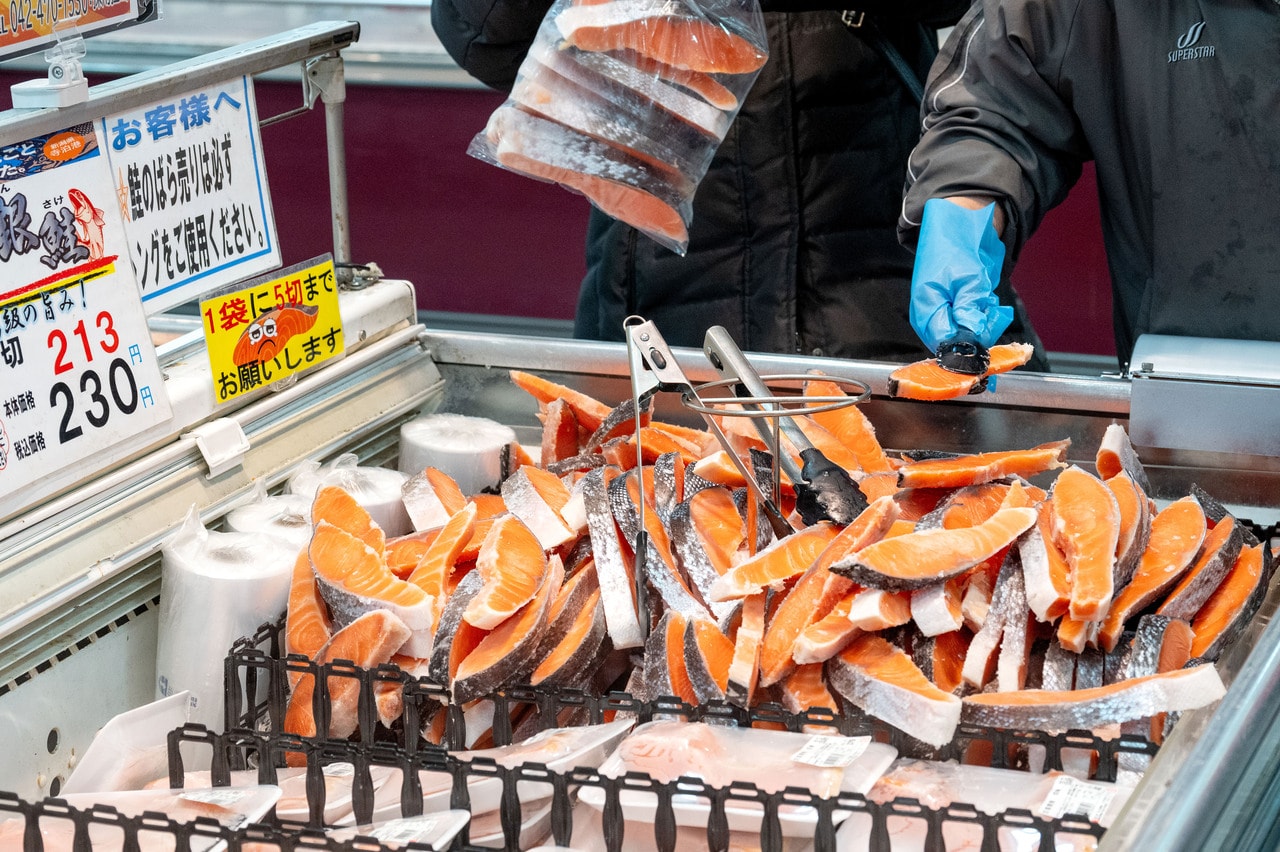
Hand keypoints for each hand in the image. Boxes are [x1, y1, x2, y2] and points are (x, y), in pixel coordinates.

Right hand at [909, 197, 1012, 352]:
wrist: (956, 228)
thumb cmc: (958, 249)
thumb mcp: (971, 279)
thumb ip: (970, 311)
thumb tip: (974, 339)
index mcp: (926, 307)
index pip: (945, 343)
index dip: (968, 343)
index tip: (987, 328)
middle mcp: (928, 316)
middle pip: (954, 343)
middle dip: (978, 331)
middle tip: (993, 312)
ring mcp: (937, 314)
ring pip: (963, 336)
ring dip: (982, 323)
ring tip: (987, 300)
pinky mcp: (948, 311)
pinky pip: (966, 326)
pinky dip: (980, 316)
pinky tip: (984, 300)